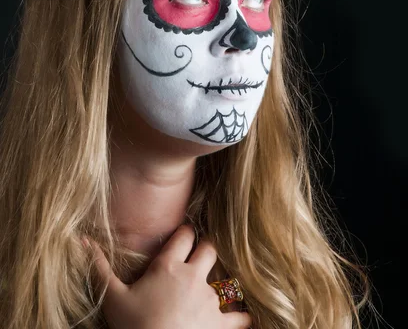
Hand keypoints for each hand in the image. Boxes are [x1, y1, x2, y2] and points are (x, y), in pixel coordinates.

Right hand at [85, 223, 251, 328]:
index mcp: (168, 266)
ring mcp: (210, 301)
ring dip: (222, 283)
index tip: (184, 235)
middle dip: (206, 250)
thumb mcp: (113, 298)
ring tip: (219, 287)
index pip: (185, 235)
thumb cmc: (132, 328)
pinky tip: (242, 316)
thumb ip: (99, 267)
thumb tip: (82, 240)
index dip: (185, 233)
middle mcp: (192, 277)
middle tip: (201, 257)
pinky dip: (242, 316)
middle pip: (210, 248)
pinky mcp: (222, 325)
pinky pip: (241, 316)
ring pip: (226, 280)